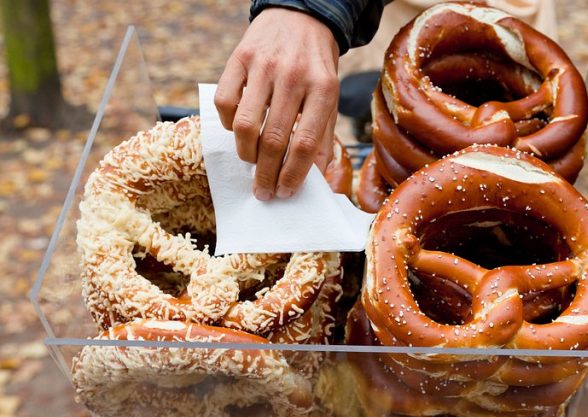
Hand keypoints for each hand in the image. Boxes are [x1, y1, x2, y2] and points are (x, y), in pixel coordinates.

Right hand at [215, 8, 339, 199]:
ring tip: (252, 162)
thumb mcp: (330, 98)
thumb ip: (323, 137)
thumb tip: (315, 179)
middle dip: (266, 174)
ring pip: (245, 125)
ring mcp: (263, 66)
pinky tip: (239, 130)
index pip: (305, 143)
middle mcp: (293, 76)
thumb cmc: (315, 68)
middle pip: (273, 140)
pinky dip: (227, 125)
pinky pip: (225, 103)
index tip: (285, 192)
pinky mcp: (239, 58)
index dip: (293, 174)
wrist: (299, 19)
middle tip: (263, 192)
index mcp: (323, 89)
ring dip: (246, 154)